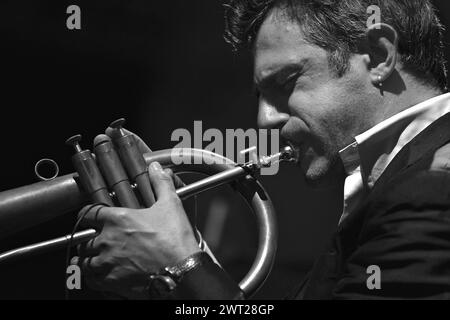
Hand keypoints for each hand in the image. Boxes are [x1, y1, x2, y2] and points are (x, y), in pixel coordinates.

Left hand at [71, 130, 200, 298]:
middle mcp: (107, 240)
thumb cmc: (175, 241)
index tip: (90, 217)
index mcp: (118, 219)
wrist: (181, 271)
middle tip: (98, 240)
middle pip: (84, 239)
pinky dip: (91, 277)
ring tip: (96, 258)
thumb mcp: (171, 205)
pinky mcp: (111, 281)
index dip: (87, 214)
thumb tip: (157, 168)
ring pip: (84, 260)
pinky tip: (98, 274)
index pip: (87, 213)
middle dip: (90, 239)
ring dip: (88, 259)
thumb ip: (160, 184)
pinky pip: (90, 279)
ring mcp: (107, 262)